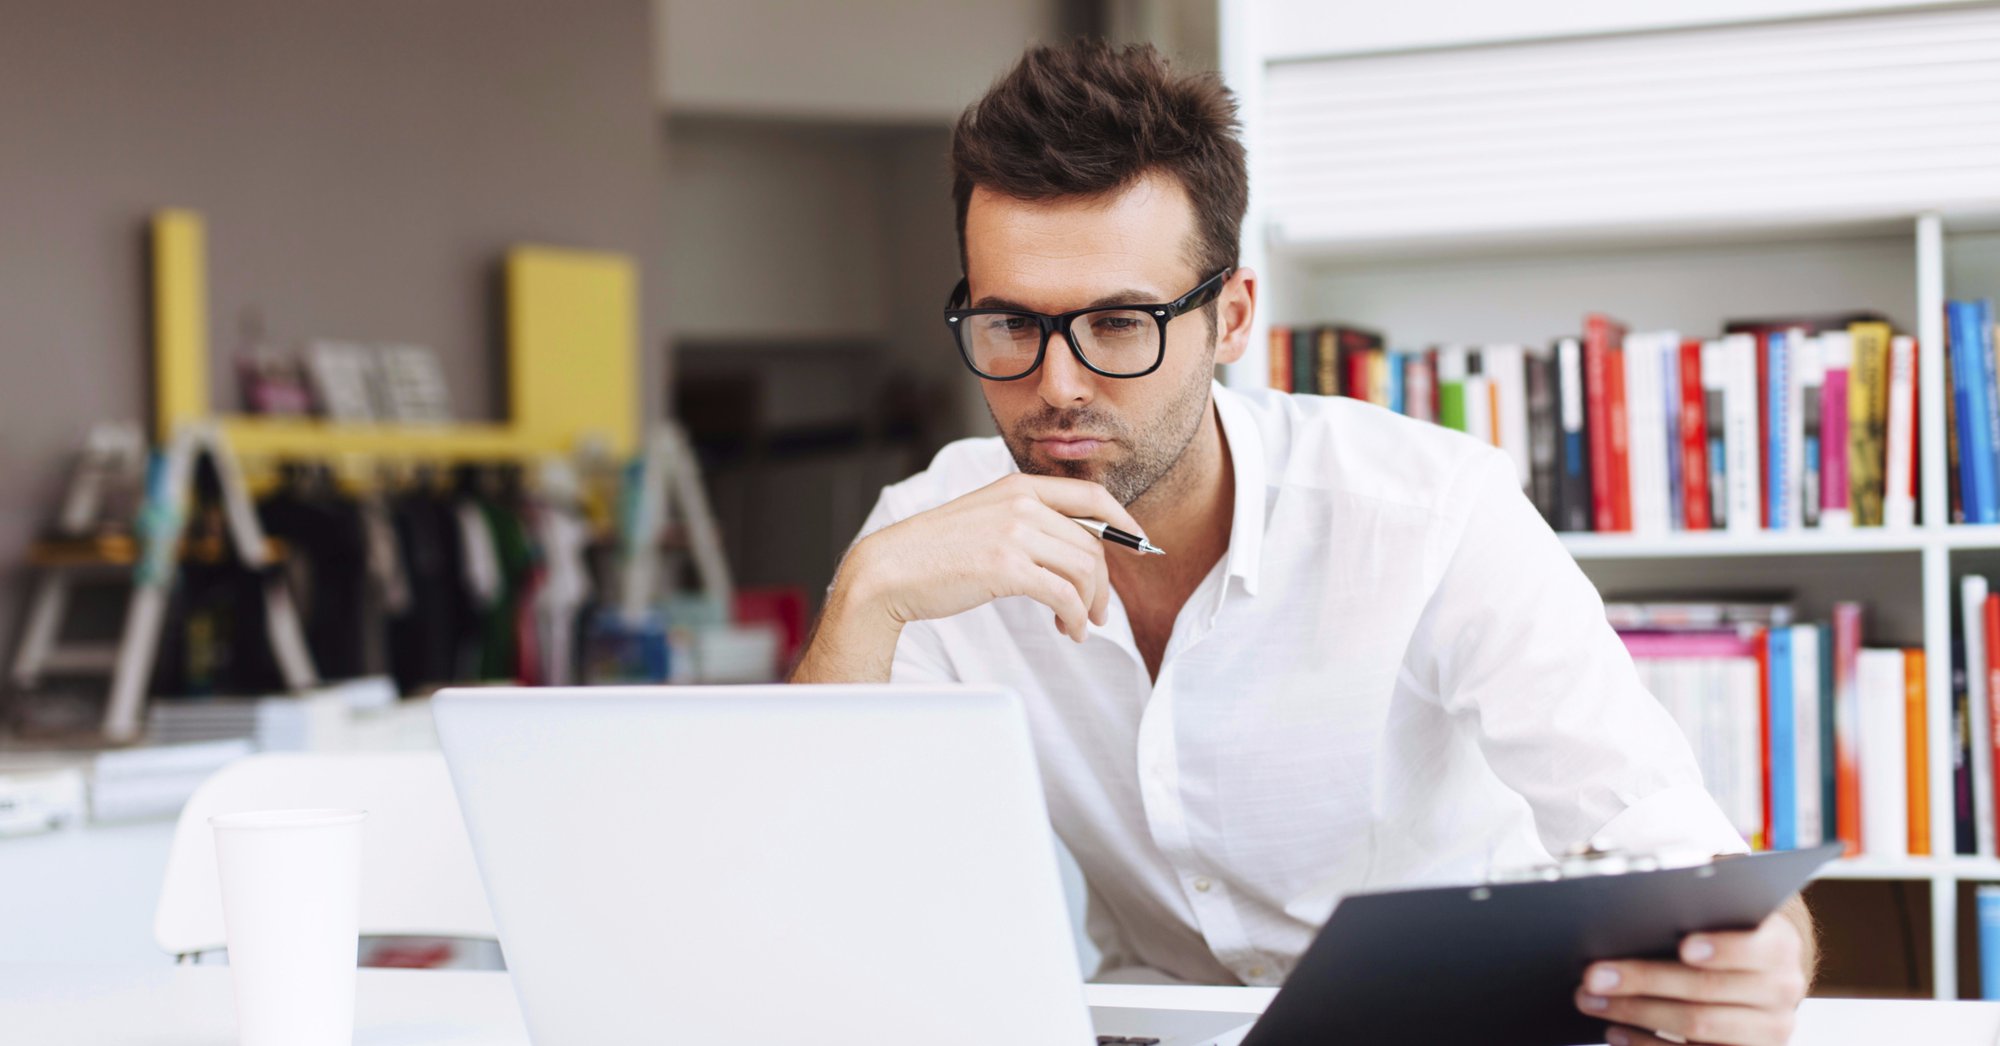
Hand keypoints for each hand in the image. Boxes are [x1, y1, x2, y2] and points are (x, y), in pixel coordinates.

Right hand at [841, 473, 1149, 642]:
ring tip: (1078, 625)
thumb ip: (1028, 520)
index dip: (1123, 522)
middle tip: (1097, 611)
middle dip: (1103, 583)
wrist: (890, 570)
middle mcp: (1021, 503)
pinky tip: (1065, 630)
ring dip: (1089, 604)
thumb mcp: (986, 517)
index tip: (1138, 545)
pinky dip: (1073, 618)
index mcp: (1018, 485)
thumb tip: (1076, 545)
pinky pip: (1063, 595)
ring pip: (1083, 570)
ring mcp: (1013, 533)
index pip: (1093, 496)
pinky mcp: (1006, 567)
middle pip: (1092, 542)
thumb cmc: (936, 552)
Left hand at [1574, 910, 1807, 1044]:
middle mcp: (1782, 990)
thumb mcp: (1722, 910)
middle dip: (1644, 981)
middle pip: (1707, 990)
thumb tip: (1621, 882)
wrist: (1761, 976)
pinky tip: (1614, 1031)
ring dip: (1636, 1013)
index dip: (1722, 949)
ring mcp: (1768, 1030)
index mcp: (1780, 945)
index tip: (1684, 946)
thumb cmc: (1725, 930)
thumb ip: (1691, 898)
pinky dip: (1647, 1044)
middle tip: (1592, 975)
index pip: (1755, 947)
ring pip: (1697, 1026)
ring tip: (1590, 1000)